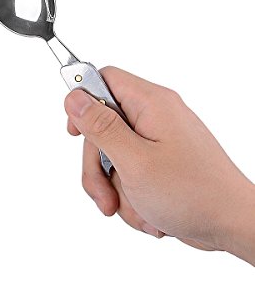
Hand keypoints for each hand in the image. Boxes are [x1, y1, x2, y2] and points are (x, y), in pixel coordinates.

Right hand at [64, 67, 254, 261]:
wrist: (231, 224)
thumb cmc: (194, 194)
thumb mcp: (135, 161)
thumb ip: (101, 127)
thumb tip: (74, 98)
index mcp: (151, 104)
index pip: (103, 80)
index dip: (82, 101)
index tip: (74, 132)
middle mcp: (154, 116)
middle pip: (101, 127)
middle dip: (97, 166)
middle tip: (104, 193)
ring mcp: (156, 140)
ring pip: (111, 155)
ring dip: (114, 187)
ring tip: (133, 208)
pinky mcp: (158, 161)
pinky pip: (126, 172)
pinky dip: (129, 195)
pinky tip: (146, 211)